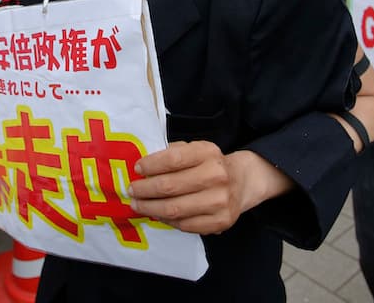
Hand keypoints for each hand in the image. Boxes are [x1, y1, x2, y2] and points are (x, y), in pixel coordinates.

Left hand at [128, 141, 250, 234]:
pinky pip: (185, 225)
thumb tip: (143, 168)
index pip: (173, 159)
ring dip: (150, 208)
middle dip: (145, 189)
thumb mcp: (194, 149)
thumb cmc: (209, 164)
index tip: (137, 169)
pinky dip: (166, 220)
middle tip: (131, 191)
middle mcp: (216, 176)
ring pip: (175, 209)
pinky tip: (157, 214)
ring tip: (138, 204)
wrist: (241, 182)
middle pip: (170, 186)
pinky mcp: (221, 221)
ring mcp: (220, 201)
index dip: (151, 165)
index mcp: (208, 153)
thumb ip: (172, 154)